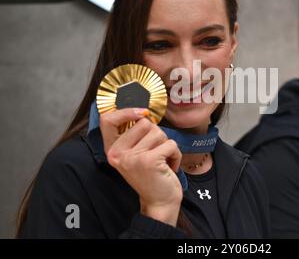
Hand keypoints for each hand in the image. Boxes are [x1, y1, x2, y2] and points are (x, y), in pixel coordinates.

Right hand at [99, 108, 182, 226]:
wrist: (159, 203)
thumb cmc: (151, 176)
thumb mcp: (135, 155)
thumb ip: (134, 135)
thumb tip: (143, 111)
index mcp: (111, 150)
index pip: (107, 120)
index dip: (125, 111)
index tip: (141, 113)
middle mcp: (118, 153)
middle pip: (144, 123)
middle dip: (157, 135)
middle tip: (156, 153)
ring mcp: (132, 157)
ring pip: (159, 132)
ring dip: (167, 146)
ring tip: (162, 162)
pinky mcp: (149, 161)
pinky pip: (171, 144)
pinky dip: (176, 155)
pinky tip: (169, 167)